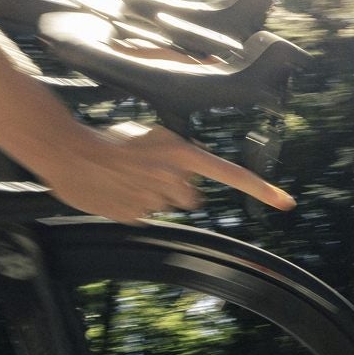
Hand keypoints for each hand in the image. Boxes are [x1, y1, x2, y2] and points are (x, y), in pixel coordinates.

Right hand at [26, 121, 295, 222]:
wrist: (67, 149)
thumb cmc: (108, 138)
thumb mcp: (151, 137)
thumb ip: (177, 161)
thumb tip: (189, 190)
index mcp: (182, 153)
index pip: (232, 173)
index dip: (262, 190)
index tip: (286, 202)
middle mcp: (174, 178)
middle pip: (191, 198)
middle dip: (176, 190)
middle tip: (148, 173)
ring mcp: (154, 199)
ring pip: (164, 208)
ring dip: (152, 198)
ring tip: (126, 179)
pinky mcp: (133, 216)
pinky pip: (142, 217)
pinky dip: (131, 209)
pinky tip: (115, 191)